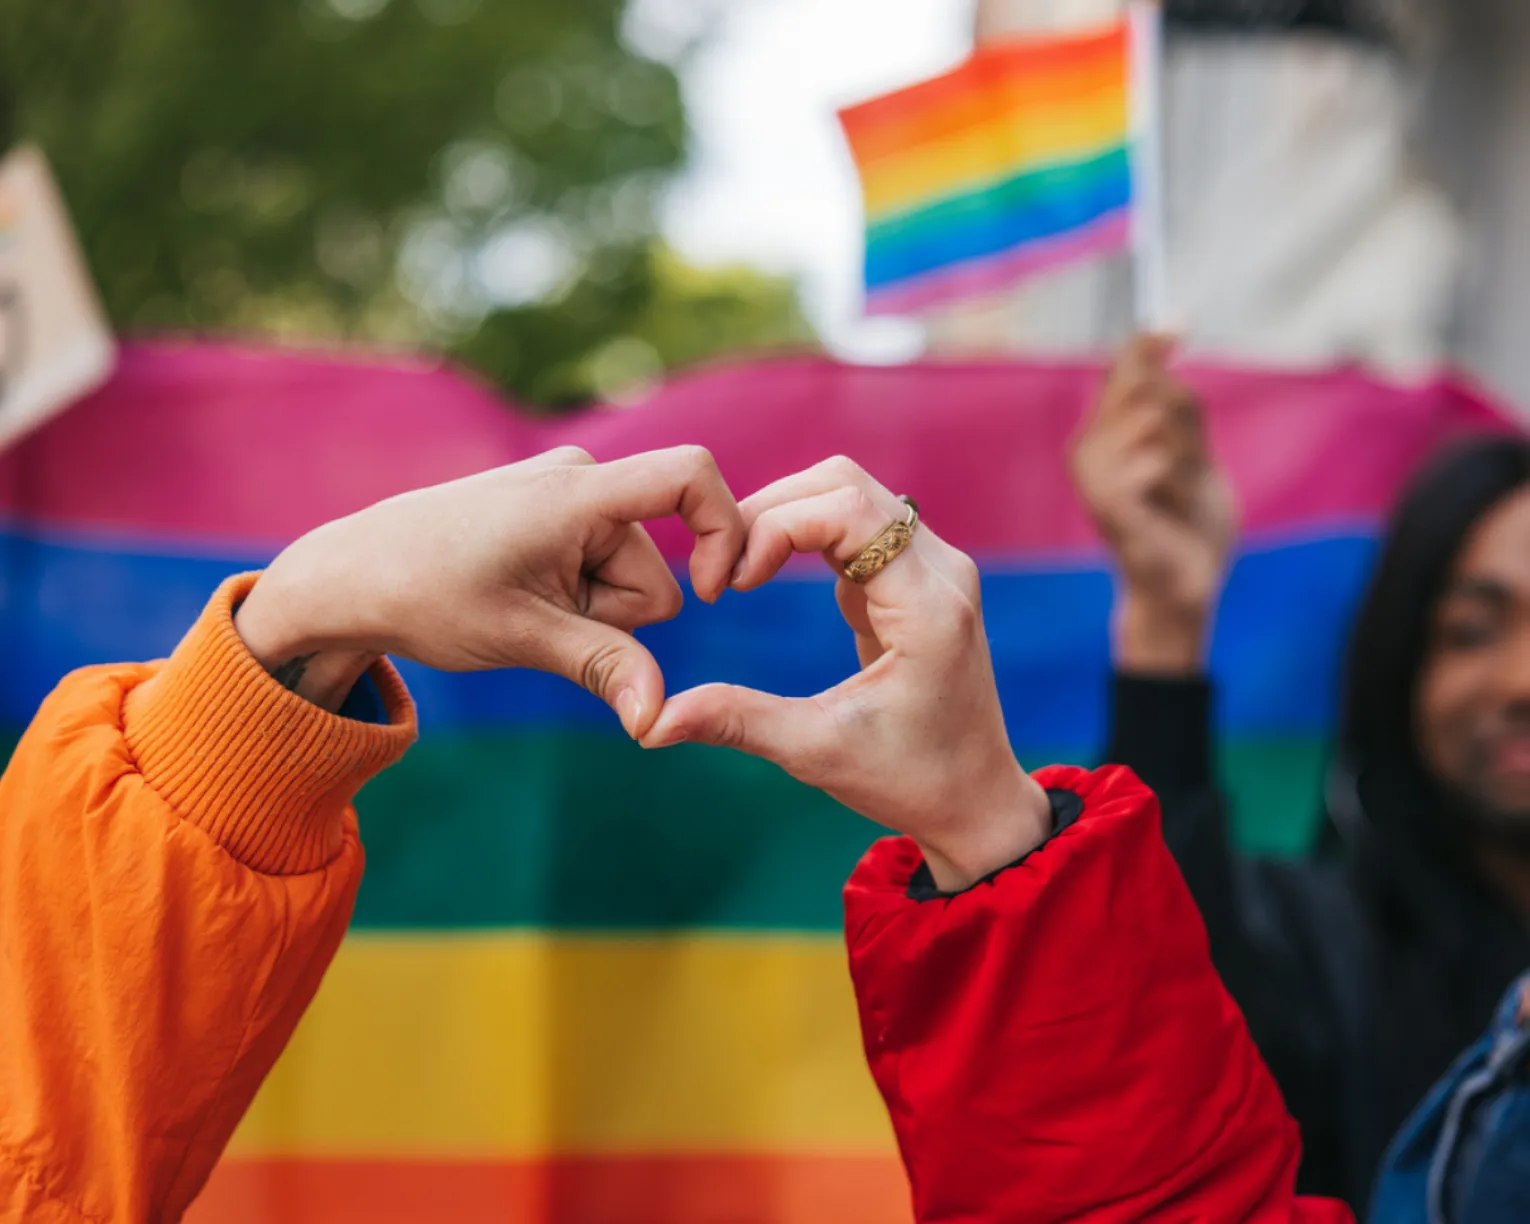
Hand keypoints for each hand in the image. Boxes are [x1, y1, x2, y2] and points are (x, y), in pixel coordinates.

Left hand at [234, 445, 743, 734]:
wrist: (353, 575)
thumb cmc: (427, 597)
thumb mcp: (522, 637)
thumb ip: (604, 668)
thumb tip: (657, 722)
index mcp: (578, 492)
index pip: (690, 476)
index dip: (724, 531)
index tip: (712, 593)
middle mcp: (580, 477)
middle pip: (656, 567)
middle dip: (615, 613)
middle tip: (540, 620)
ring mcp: (567, 491)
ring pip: (628, 574)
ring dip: (591, 609)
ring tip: (521, 606)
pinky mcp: (555, 510)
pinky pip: (600, 563)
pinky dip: (575, 595)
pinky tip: (521, 598)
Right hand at [641, 457, 1052, 891]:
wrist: (973, 800)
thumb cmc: (907, 780)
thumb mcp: (815, 751)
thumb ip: (736, 722)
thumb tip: (649, 724)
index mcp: (929, 605)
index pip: (848, 510)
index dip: (775, 528)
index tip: (734, 586)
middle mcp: (942, 570)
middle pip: (844, 484)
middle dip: (770, 511)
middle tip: (724, 571)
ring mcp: (934, 568)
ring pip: (849, 495)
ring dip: (785, 517)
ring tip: (739, 572)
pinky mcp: (916, 577)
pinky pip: (855, 524)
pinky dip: (802, 535)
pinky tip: (765, 577)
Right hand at [1070, 334, 1236, 673]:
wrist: (1188, 586)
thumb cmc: (1189, 524)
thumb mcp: (1194, 453)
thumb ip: (1180, 404)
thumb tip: (1169, 328)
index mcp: (1104, 435)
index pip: (1120, 371)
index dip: (1147, 343)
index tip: (1180, 321)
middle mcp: (1087, 449)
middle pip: (1142, 385)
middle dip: (1181, 416)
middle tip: (1191, 463)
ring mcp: (1093, 477)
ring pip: (1154, 418)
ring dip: (1185, 454)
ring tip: (1179, 493)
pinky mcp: (1105, 503)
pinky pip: (1155, 459)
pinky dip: (1177, 478)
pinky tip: (1170, 504)